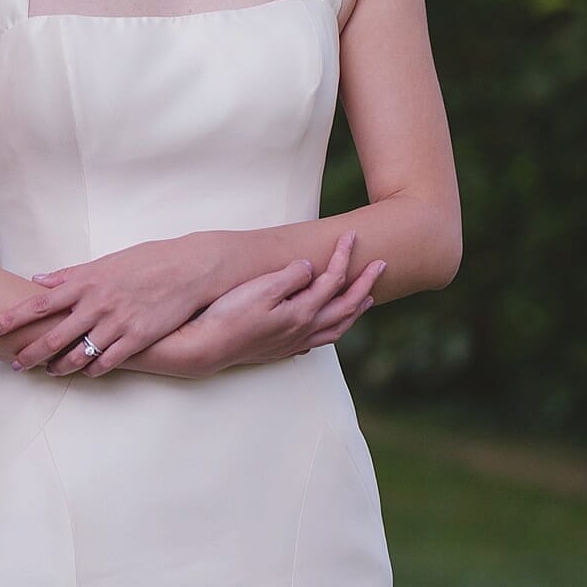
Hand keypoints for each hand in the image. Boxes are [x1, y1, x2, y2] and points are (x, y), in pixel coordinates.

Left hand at [0, 235, 212, 376]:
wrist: (189, 267)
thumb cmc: (148, 260)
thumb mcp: (106, 262)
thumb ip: (70, 275)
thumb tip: (38, 280)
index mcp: (86, 282)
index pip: (39, 303)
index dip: (12, 318)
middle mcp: (96, 304)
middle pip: (52, 335)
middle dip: (29, 353)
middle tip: (15, 364)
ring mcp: (116, 323)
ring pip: (77, 354)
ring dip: (60, 366)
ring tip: (51, 372)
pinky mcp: (136, 338)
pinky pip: (107, 362)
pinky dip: (93, 370)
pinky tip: (87, 372)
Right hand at [186, 230, 385, 375]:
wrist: (206, 347)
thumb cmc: (229, 315)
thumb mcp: (260, 289)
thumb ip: (290, 277)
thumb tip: (310, 267)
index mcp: (302, 313)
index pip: (332, 281)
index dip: (344, 256)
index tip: (351, 236)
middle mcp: (304, 331)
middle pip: (346, 307)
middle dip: (365, 283)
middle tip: (381, 265)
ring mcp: (294, 343)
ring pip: (337, 328)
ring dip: (355, 310)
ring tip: (367, 298)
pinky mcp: (282, 350)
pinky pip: (320, 341)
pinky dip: (333, 330)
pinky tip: (329, 328)